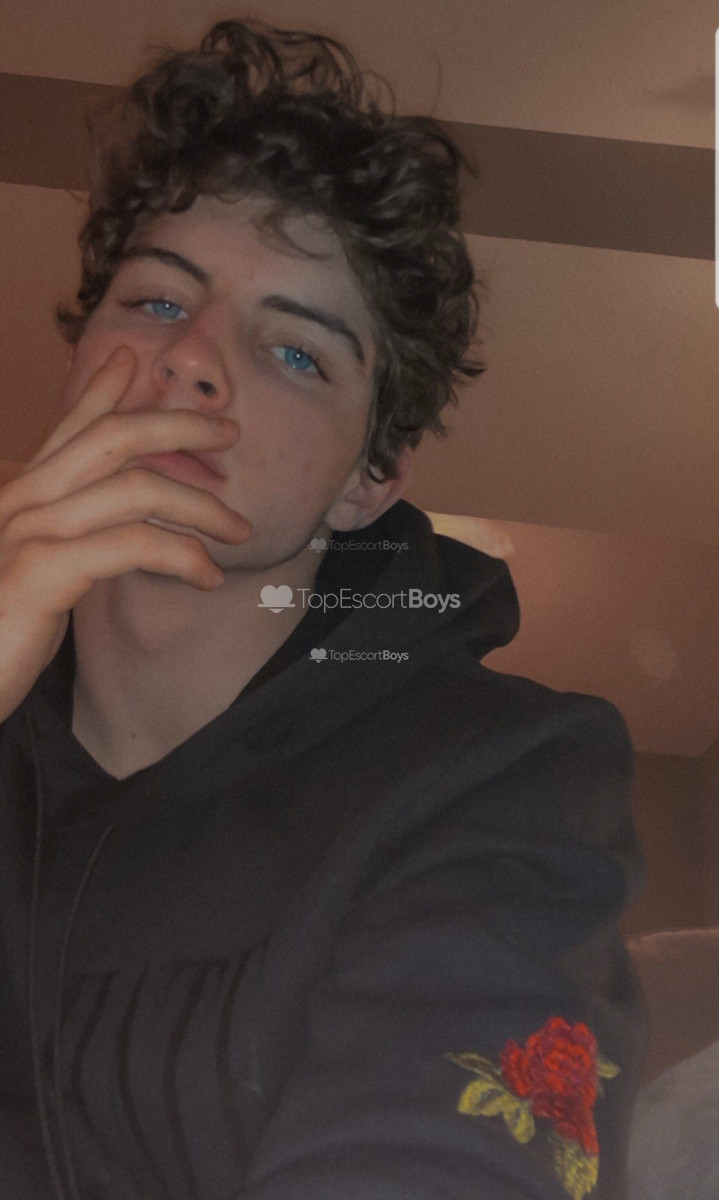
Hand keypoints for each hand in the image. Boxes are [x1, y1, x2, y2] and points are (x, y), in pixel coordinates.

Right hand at [0, 345, 249, 721]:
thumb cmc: (5, 632)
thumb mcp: (42, 573)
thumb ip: (75, 537)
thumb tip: (123, 523)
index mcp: (20, 494)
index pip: (66, 427)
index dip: (101, 390)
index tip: (133, 359)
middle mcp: (19, 499)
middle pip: (112, 438)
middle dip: (178, 427)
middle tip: (229, 431)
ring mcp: (27, 530)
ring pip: (136, 489)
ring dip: (200, 506)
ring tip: (238, 529)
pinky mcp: (39, 571)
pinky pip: (132, 544)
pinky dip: (181, 555)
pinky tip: (208, 576)